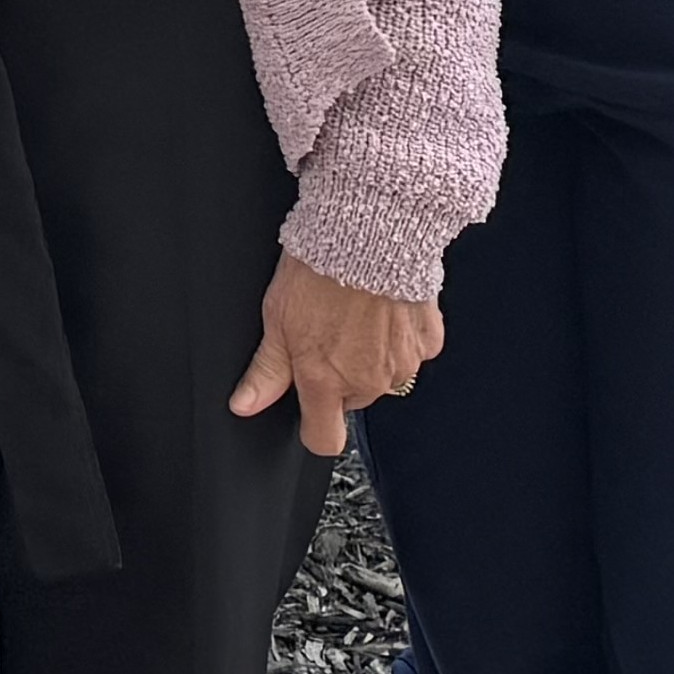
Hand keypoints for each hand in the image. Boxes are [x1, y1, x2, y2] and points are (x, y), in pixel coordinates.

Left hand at [229, 254, 444, 457]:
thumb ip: (266, 371)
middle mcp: (367, 381)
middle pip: (351, 400)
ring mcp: (401, 364)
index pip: (324, 439)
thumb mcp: (277, 319)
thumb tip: (245, 404)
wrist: (369, 235)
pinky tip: (382, 308)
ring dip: (370, 356)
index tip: (308, 411)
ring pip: (381, 375)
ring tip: (354, 314)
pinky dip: (397, 336)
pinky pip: (410, 351)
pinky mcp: (428, 342)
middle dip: (339, 377)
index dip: (313, 427)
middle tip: (328, 333)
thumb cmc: (319, 271)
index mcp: (325, 381)